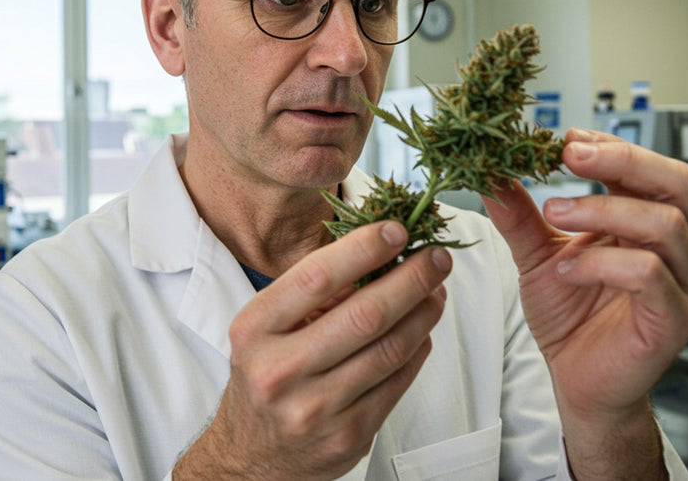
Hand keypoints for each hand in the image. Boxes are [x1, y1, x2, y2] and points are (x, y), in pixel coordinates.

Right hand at [174, 221, 451, 479]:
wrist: (251, 456)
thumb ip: (314, 293)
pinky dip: (417, 350)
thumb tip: (380, 252)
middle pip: (366, 314)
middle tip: (436, 258)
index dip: (364, 249)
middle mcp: (281, 370)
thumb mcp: (267, 329)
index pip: (317, 278)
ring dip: (424, 313)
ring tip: (436, 291)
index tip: (397, 231)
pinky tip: (421, 331)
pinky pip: (397, 382)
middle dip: (412, 278)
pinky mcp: (349, 435)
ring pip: (391, 349)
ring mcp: (316, 408)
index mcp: (256, 330)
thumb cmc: (265, 377)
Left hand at [484, 128, 687, 473]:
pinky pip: (649, 275)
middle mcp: (684, 250)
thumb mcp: (538, 255)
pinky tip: (569, 270)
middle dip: (623, 160)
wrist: (578, 382)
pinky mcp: (675, 319)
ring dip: (603, 210)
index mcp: (657, 225)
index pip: (654, 168)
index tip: (565, 139)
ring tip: (557, 215)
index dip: (612, 146)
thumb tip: (492, 173)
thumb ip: (521, 214)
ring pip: (665, 225)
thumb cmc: (572, 318)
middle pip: (679, 182)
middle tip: (570, 155)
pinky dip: (602, 263)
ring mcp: (687, 284)